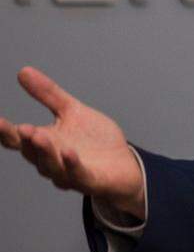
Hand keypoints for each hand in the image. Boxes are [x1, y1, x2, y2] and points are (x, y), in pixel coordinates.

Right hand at [0, 67, 144, 219]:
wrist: (124, 164)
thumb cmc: (94, 141)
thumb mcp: (71, 111)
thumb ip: (48, 95)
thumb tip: (23, 71)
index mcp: (44, 143)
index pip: (18, 139)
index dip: (5, 131)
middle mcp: (51, 161)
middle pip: (32, 153)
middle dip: (26, 141)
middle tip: (22, 128)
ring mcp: (69, 173)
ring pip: (51, 166)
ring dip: (45, 152)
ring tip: (40, 136)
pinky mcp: (90, 180)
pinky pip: (78, 175)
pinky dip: (72, 165)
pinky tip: (69, 153)